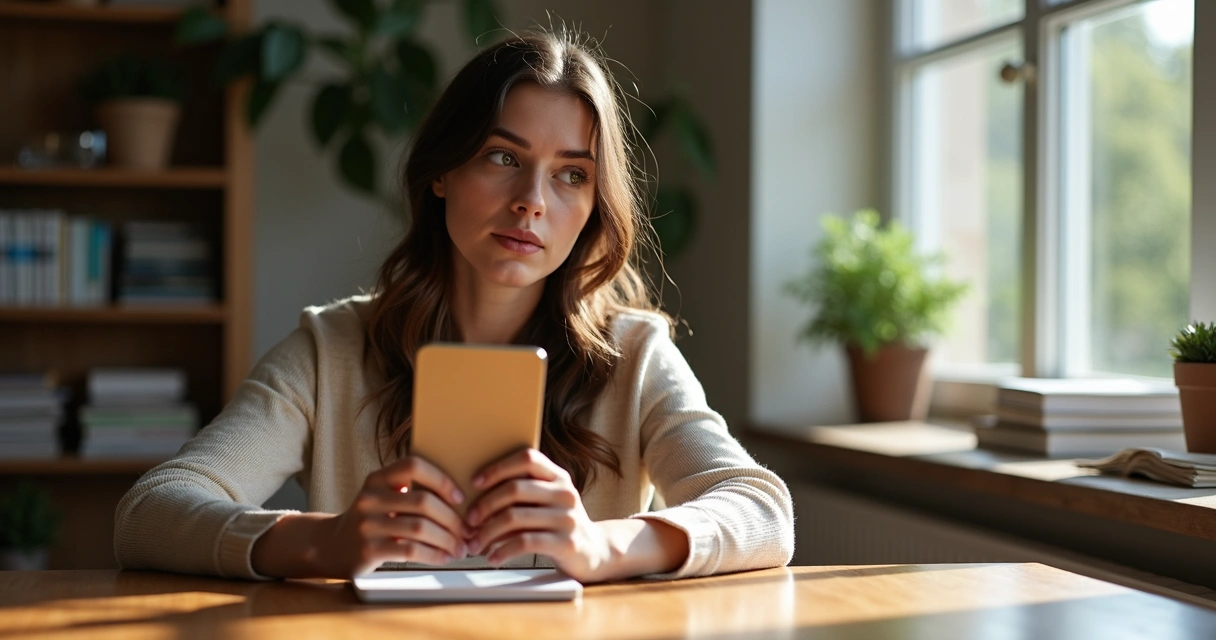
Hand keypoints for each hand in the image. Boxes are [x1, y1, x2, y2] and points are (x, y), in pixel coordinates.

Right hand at [315, 456, 469, 576]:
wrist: (330, 546)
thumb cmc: (370, 521)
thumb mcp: (382, 498)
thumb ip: (409, 492)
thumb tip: (460, 501)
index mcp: (377, 479)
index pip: (413, 466)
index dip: (441, 480)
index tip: (460, 498)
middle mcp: (370, 498)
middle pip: (423, 502)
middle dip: (452, 519)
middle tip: (468, 531)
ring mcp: (367, 524)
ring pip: (420, 528)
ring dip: (447, 540)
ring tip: (460, 548)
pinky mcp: (368, 550)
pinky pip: (410, 550)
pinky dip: (433, 555)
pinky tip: (443, 557)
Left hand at [464, 448, 612, 581]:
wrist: (594, 551)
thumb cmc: (559, 524)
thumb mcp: (547, 501)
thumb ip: (523, 493)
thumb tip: (476, 497)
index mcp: (559, 476)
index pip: (526, 458)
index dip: (498, 468)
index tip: (475, 483)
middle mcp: (565, 493)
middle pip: (515, 489)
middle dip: (485, 505)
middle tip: (469, 521)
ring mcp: (567, 518)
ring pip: (515, 518)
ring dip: (487, 532)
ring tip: (475, 544)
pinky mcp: (566, 543)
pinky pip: (524, 543)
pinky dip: (502, 551)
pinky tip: (493, 558)